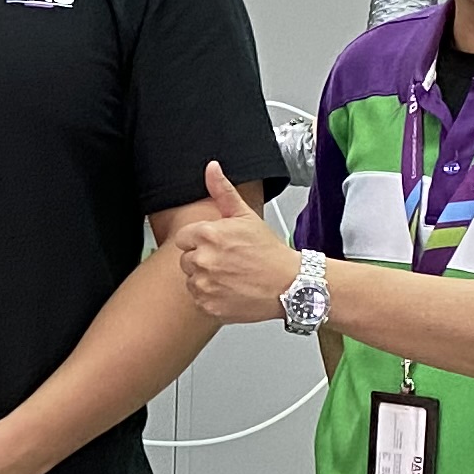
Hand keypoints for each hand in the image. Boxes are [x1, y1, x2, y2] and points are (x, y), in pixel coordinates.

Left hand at [170, 158, 293, 325]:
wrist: (290, 284)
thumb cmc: (269, 251)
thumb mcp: (246, 216)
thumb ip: (223, 191)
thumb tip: (211, 168)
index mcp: (207, 234)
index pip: (184, 238)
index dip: (200, 241)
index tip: (218, 245)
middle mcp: (203, 259)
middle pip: (186, 259)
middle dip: (203, 259)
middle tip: (228, 261)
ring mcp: (205, 284)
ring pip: (191, 279)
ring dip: (205, 279)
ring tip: (230, 276)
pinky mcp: (209, 305)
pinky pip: (199, 299)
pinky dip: (211, 296)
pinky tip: (230, 290)